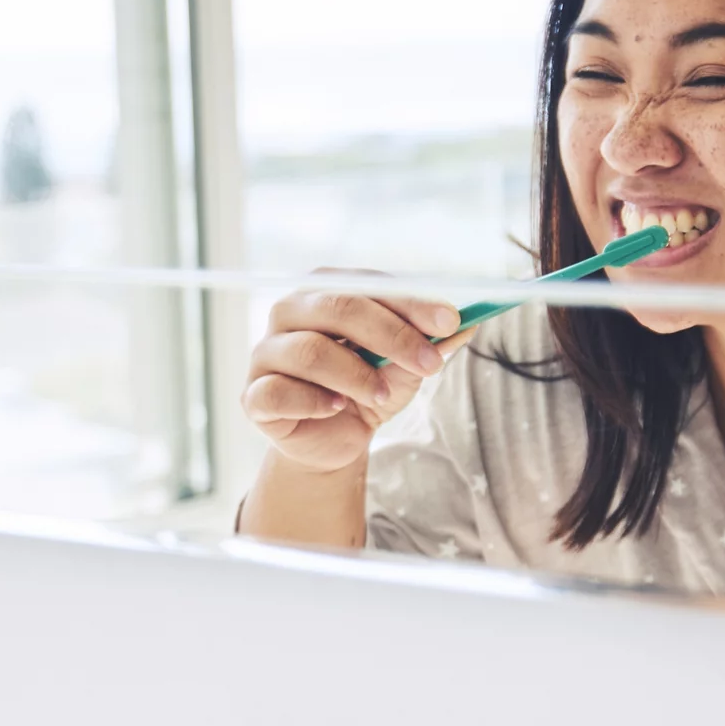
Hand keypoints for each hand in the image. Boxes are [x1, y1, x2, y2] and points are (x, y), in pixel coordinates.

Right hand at [241, 271, 475, 472]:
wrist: (337, 441)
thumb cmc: (370, 389)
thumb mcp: (409, 366)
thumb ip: (435, 343)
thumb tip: (470, 322)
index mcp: (327, 290)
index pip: (370, 285)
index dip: (412, 303)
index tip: (451, 321)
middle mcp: (290, 312)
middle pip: (339, 308)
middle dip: (392, 335)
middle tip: (431, 364)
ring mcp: (266, 353)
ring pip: (310, 350)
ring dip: (357, 375)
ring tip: (383, 394)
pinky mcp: (254, 396)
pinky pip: (278, 392)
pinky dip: (315, 401)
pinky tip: (337, 408)